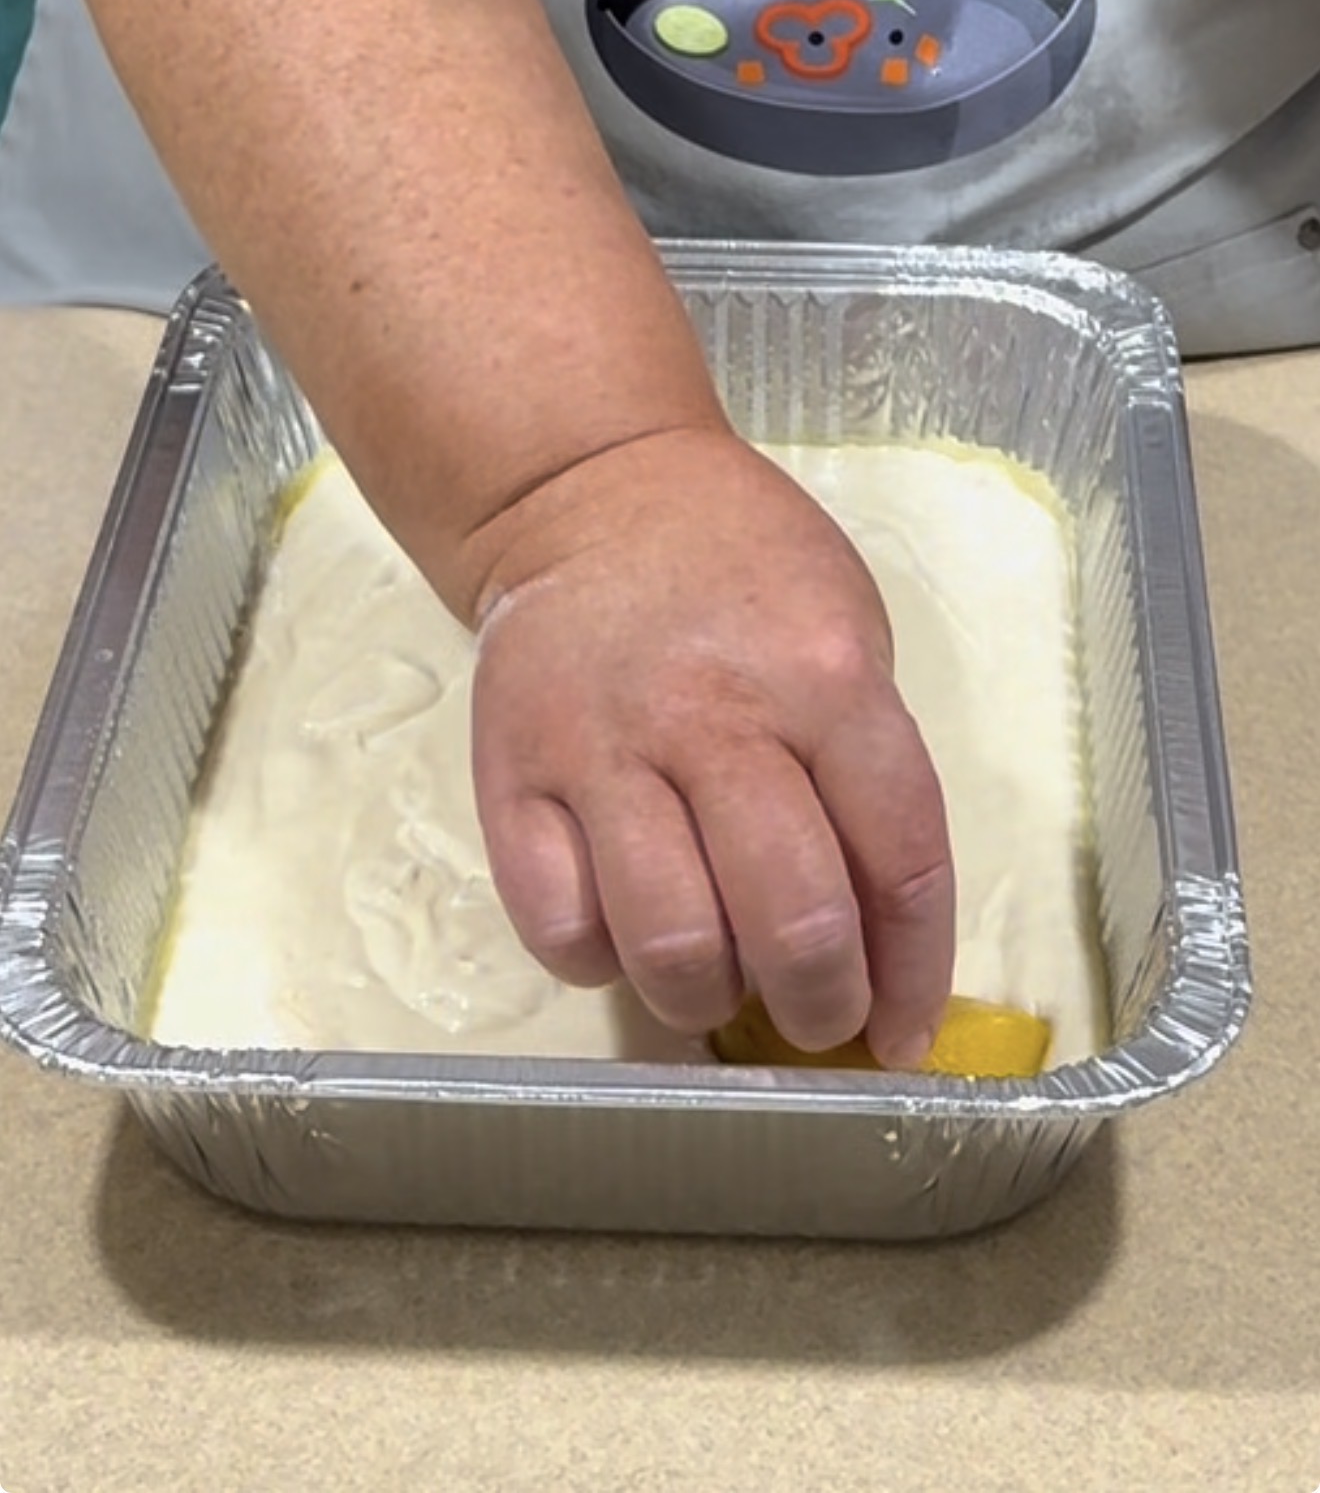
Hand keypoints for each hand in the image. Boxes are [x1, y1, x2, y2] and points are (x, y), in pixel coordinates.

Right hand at [468, 425, 955, 1065]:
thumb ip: (868, 768)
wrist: (591, 496)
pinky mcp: (512, 775)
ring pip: (670, 944)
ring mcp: (602, 749)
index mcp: (824, 676)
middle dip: (818, 1006)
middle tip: (814, 1017)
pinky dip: (603, 961)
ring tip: (719, 984)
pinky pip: (560, 927)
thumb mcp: (847, 631)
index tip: (902, 1032)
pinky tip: (625, 930)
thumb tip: (879, 937)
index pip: (902, 861)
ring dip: (708, 1001)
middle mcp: (713, 715)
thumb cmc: (743, 570)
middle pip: (791, 922)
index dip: (913, 975)